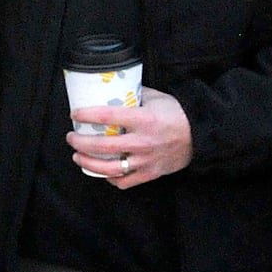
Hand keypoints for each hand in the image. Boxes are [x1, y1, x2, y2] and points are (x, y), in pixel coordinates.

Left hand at [66, 87, 191, 189]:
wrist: (201, 136)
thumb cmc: (176, 114)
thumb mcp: (156, 98)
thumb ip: (134, 95)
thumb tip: (113, 90)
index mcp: (143, 119)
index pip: (108, 116)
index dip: (87, 115)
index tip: (74, 114)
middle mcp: (143, 141)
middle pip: (102, 146)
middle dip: (80, 142)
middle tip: (71, 137)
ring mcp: (146, 160)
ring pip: (109, 168)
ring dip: (88, 163)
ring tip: (78, 157)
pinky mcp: (150, 173)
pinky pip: (125, 181)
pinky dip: (110, 179)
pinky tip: (102, 172)